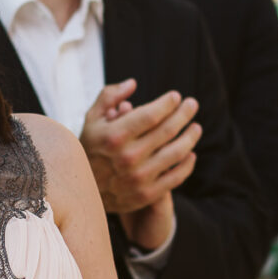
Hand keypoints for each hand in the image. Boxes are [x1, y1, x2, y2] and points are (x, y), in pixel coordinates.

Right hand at [80, 79, 200, 217]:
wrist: (81, 192)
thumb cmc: (89, 149)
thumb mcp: (91, 120)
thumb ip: (108, 97)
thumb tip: (132, 83)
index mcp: (114, 136)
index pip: (151, 114)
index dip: (168, 103)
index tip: (176, 96)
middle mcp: (128, 157)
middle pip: (168, 130)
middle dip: (184, 113)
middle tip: (192, 104)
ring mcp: (139, 178)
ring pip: (177, 153)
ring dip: (191, 137)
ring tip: (196, 127)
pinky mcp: (147, 195)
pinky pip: (176, 177)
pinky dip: (187, 164)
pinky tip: (190, 153)